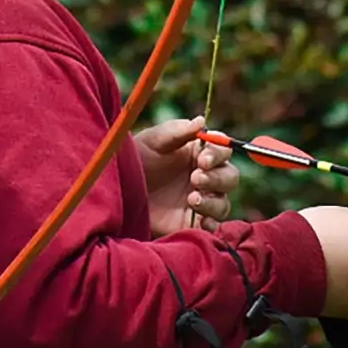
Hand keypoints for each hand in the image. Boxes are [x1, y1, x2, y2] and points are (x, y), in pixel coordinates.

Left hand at [138, 115, 239, 235]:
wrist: (117, 192)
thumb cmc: (135, 159)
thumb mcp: (153, 140)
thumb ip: (177, 131)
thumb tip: (202, 121)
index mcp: (199, 153)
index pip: (224, 150)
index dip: (218, 155)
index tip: (202, 160)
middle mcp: (205, 177)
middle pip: (230, 177)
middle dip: (217, 178)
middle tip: (194, 179)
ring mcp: (201, 201)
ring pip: (223, 204)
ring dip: (213, 202)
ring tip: (191, 200)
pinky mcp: (192, 223)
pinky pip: (213, 227)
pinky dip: (212, 225)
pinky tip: (201, 222)